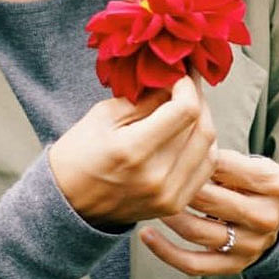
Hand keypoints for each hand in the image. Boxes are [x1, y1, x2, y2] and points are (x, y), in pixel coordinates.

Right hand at [48, 73, 217, 226]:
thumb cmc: (79, 152)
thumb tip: (175, 80)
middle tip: (186, 84)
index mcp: (133, 150)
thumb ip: (145, 98)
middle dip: (198, 99)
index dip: (188, 85)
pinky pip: (205, 169)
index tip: (180, 73)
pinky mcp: (174, 205)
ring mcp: (168, 196)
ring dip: (204, 121)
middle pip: (202, 128)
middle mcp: (157, 177)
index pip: (185, 110)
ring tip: (188, 106)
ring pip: (210, 148)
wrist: (68, 203)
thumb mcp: (104, 115)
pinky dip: (203, 146)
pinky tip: (190, 132)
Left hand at [140, 149, 278, 275]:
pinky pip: (193, 264)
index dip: (190, 156)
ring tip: (150, 198)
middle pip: (208, 200)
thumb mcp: (248, 163)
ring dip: (168, 214)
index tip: (166, 149)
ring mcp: (250, 245)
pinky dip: (165, 251)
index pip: (222, 166)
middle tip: (152, 174)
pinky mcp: (234, 266)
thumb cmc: (252, 183)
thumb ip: (219, 157)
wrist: (278, 220)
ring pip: (196, 231)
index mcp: (270, 183)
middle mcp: (264, 216)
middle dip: (176, 186)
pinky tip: (146, 234)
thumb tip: (175, 144)